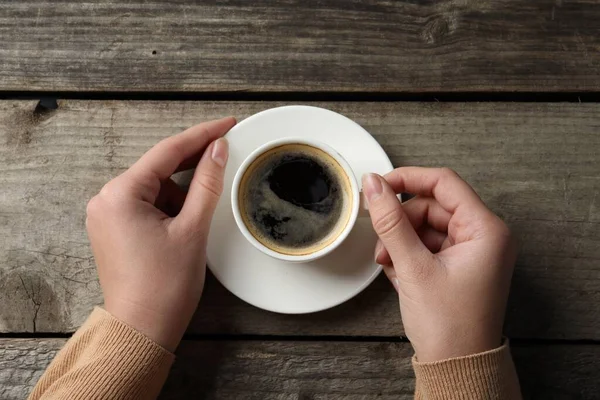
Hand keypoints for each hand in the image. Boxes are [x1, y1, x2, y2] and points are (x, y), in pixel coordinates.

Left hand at [85, 117, 235, 351]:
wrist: (142, 330)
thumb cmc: (164, 286)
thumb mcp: (193, 229)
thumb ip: (206, 183)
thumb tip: (217, 149)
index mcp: (120, 194)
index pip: (168, 151)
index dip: (202, 134)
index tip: (227, 124)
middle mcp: (107, 199)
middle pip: (159, 168)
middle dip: (193, 163)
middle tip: (226, 150)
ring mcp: (108, 215)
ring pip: (156, 187)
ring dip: (182, 192)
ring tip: (201, 215)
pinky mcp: (115, 229)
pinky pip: (147, 204)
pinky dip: (171, 207)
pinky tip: (187, 220)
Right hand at [362, 167, 515, 361]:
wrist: (456, 368)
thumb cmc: (449, 326)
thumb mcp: (413, 268)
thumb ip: (390, 221)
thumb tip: (374, 185)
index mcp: (486, 231)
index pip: (443, 183)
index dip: (407, 180)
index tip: (378, 185)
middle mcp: (484, 237)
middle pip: (432, 206)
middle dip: (401, 222)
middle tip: (381, 242)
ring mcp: (472, 252)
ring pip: (427, 226)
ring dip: (401, 241)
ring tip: (388, 264)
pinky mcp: (460, 266)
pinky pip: (428, 246)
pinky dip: (409, 255)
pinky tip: (398, 273)